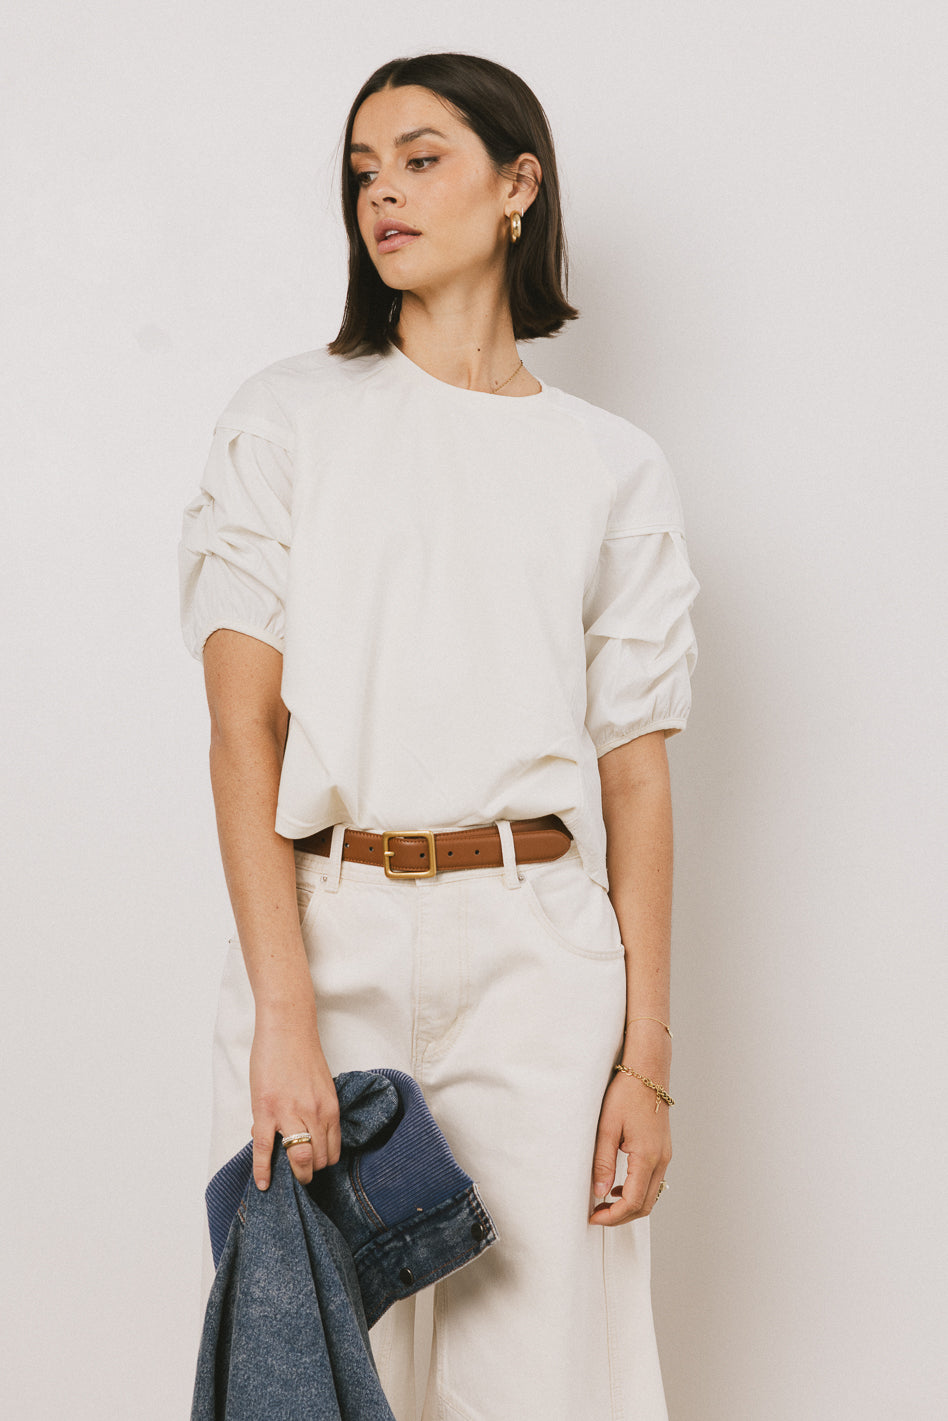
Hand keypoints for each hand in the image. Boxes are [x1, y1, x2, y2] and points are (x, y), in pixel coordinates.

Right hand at [249, 998, 340, 1189]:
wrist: (287, 1029)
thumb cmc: (302, 1053)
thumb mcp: (319, 1085)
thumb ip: (314, 1110)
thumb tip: (298, 1130)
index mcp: (330, 1108)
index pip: (333, 1151)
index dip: (323, 1163)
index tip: (314, 1166)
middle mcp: (315, 1114)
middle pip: (319, 1159)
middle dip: (310, 1172)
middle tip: (300, 1175)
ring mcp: (291, 1114)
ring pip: (299, 1158)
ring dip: (295, 1174)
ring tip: (287, 1180)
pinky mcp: (267, 1111)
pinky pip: (264, 1149)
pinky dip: (263, 1170)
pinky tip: (263, 1183)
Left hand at [588, 1068, 671, 1225]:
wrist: (648, 1071)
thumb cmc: (626, 1094)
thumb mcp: (607, 1127)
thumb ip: (603, 1162)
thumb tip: (600, 1193)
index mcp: (647, 1157)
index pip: (633, 1202)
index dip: (612, 1216)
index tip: (594, 1217)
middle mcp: (661, 1160)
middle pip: (645, 1205)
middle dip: (621, 1217)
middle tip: (597, 1216)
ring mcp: (665, 1155)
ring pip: (651, 1196)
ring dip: (630, 1206)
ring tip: (604, 1203)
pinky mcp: (663, 1150)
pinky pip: (653, 1181)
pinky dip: (637, 1192)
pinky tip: (619, 1186)